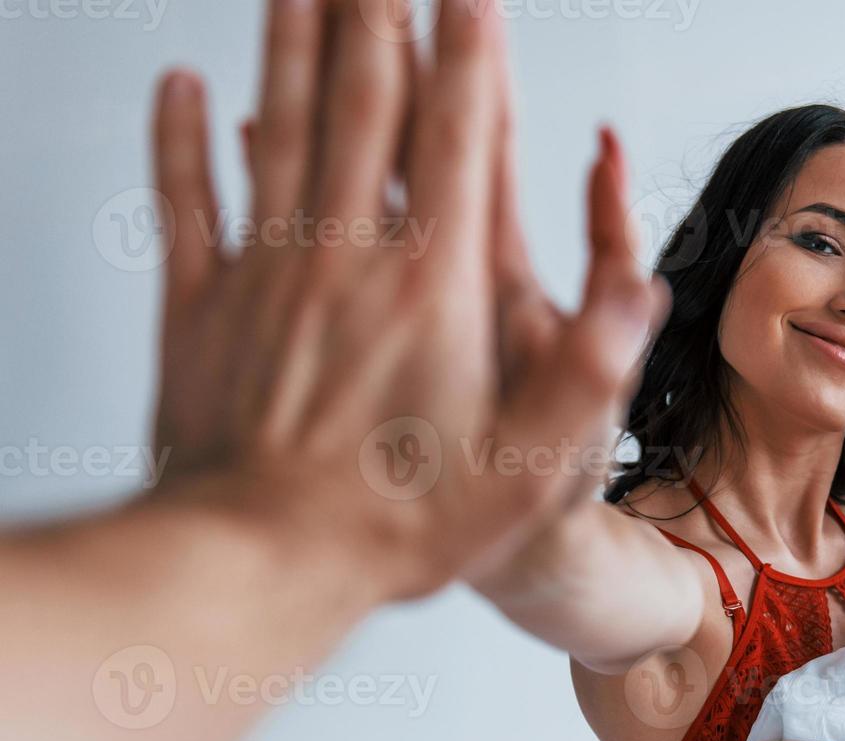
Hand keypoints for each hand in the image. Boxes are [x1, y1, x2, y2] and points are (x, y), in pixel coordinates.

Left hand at [151, 0, 668, 597]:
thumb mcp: (532, 468)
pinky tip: (188, 87)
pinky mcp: (204, 305)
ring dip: (293, 40)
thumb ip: (592, 370)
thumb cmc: (392, 520)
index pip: (459, 136)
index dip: (470, 51)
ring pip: (282, 124)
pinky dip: (184, 136)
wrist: (260, 559)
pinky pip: (189, 198)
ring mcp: (269, 272)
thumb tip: (638, 289)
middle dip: (380, 13)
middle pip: (367, 102)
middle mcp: (349, 256)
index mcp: (433, 284)